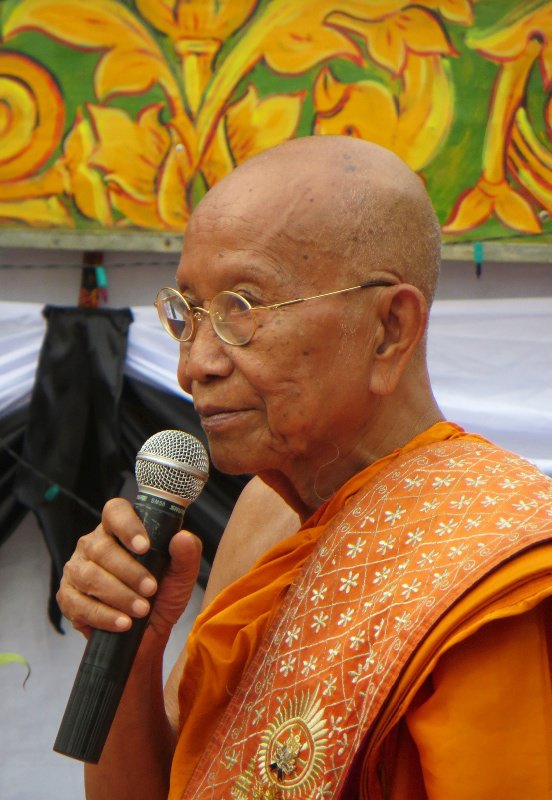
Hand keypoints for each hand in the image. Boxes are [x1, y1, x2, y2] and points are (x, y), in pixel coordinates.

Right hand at [56, 498, 201, 637]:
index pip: (115, 512)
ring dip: (119, 595)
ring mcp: (76, 570)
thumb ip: (187, 555)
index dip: (127, 526)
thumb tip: (183, 538)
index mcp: (118, 530)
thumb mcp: (181, 577)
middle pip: (102, 548)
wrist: (148, 635)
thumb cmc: (162, 596)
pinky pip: (79, 604)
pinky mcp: (68, 598)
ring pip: (90, 576)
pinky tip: (123, 623)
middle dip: (129, 572)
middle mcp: (92, 545)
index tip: (145, 547)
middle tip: (151, 589)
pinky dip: (104, 616)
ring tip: (141, 610)